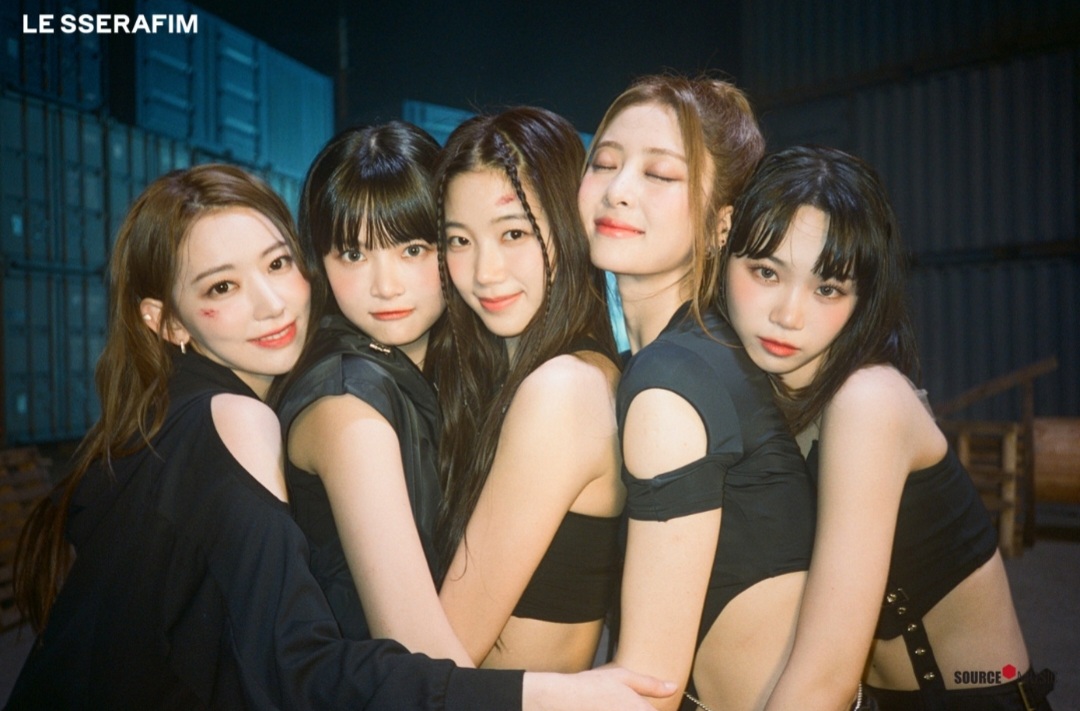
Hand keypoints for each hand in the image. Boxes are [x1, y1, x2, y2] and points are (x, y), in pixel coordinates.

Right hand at [523, 665, 676, 710]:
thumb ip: (650, 684)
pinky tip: (605, 709)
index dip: (653, 710)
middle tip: (621, 703)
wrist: (561, 699)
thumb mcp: (622, 677)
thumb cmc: (590, 686)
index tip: (647, 705)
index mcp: (640, 709)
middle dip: (644, 710)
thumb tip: (673, 687)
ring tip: (613, 704)